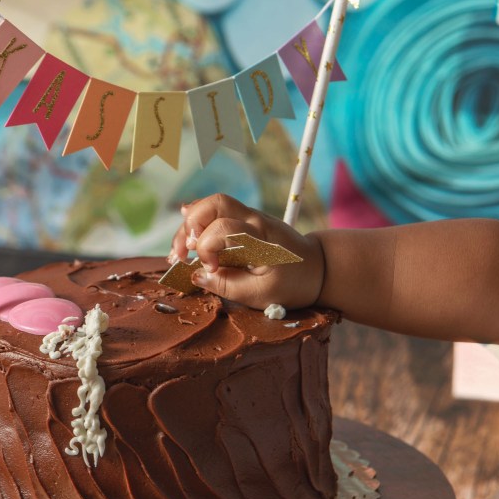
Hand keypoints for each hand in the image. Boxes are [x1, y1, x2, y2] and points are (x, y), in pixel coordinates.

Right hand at [169, 194, 324, 310]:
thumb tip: (197, 276)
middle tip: (180, 256)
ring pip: (211, 204)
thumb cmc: (294, 282)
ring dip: (189, 224)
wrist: (319, 267)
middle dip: (189, 228)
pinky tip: (186, 230)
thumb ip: (228, 286)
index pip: (223, 228)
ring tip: (179, 251)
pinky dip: (199, 220)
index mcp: (261, 237)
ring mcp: (250, 216)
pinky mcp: (246, 220)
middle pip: (213, 204)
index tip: (211, 270)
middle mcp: (254, 219)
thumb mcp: (262, 294)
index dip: (207, 248)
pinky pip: (218, 211)